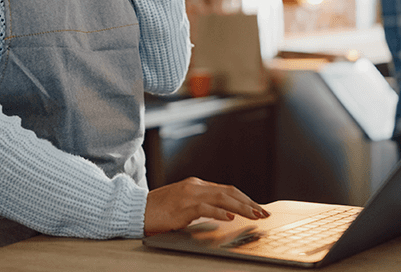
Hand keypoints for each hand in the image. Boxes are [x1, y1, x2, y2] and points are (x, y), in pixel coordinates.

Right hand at [144, 177, 269, 235]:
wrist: (137, 209)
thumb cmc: (159, 210)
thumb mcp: (183, 205)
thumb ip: (201, 205)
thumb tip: (223, 213)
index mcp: (195, 185)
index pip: (226, 189)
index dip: (244, 198)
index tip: (257, 208)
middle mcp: (194, 186)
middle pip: (228, 191)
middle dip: (248, 202)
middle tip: (263, 213)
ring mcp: (188, 194)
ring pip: (222, 197)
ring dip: (241, 207)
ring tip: (254, 215)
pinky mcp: (182, 205)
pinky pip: (205, 207)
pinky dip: (220, 211)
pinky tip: (230, 217)